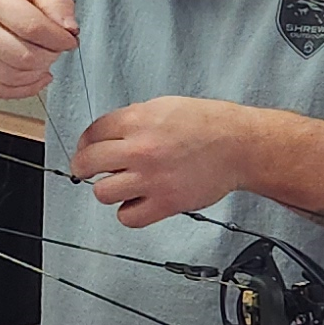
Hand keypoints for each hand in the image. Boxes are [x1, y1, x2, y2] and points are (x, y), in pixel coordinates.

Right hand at [0, 0, 81, 96]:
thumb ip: (56, 0)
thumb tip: (70, 29)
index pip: (33, 27)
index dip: (60, 39)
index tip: (69, 40)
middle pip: (25, 56)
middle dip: (50, 56)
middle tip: (54, 49)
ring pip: (14, 77)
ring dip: (39, 72)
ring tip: (43, 59)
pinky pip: (1, 91)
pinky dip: (26, 88)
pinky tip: (35, 76)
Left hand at [69, 98, 272, 228]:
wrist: (239, 145)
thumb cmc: (208, 124)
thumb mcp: (164, 107)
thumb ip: (133, 120)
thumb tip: (108, 135)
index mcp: (138, 121)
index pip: (92, 134)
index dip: (85, 144)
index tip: (86, 150)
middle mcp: (141, 149)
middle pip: (87, 163)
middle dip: (83, 167)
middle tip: (87, 170)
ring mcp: (152, 178)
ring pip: (102, 193)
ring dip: (108, 190)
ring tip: (121, 185)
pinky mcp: (166, 202)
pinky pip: (128, 217)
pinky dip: (129, 213)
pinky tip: (138, 202)